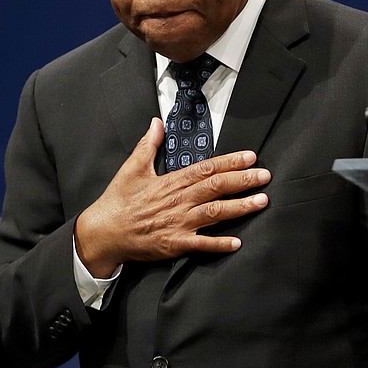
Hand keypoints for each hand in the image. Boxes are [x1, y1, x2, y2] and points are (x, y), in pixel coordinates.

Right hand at [74, 118, 270, 276]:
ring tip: (261, 202)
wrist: (102, 232)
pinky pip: (200, 245)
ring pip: (214, 213)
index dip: (229, 162)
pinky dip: (219, 244)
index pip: (206, 168)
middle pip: (216, 187)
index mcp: (170, 182)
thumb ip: (148, 144)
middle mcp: (178, 201)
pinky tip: (237, 242)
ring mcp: (178, 223)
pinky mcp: (174, 244)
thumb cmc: (118, 200)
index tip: (250, 156)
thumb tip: (156, 122)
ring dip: (239, 207)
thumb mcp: (132, 167)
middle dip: (242, 180)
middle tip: (265, 175)